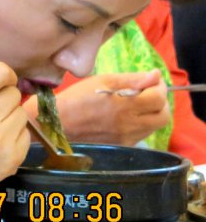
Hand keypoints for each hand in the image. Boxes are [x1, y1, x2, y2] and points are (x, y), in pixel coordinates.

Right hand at [44, 71, 167, 146]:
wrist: (58, 123)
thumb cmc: (78, 98)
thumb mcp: (103, 81)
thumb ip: (132, 79)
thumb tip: (155, 75)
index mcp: (125, 105)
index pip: (159, 98)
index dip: (160, 86)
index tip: (152, 81)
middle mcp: (130, 124)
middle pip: (164, 116)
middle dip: (161, 102)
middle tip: (149, 93)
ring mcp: (128, 138)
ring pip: (155, 126)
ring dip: (153, 113)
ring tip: (138, 104)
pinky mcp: (123, 146)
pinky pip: (143, 134)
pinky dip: (142, 123)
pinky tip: (128, 116)